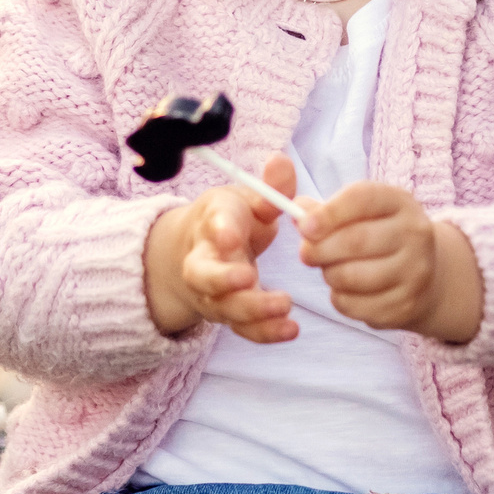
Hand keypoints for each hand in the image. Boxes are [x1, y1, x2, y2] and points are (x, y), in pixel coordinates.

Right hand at [144, 154, 298, 342]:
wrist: (202, 253)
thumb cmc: (232, 220)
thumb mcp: (249, 198)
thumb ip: (270, 187)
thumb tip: (281, 161)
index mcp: (212, 223)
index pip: (212, 225)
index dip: (220, 230)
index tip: (232, 235)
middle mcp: (205, 261)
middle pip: (203, 275)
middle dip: (223, 279)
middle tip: (248, 278)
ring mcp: (214, 293)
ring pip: (224, 307)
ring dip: (252, 310)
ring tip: (284, 305)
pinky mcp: (230, 315)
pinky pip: (243, 329)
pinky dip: (265, 333)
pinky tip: (291, 329)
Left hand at [302, 182, 484, 342]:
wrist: (426, 274)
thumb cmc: (378, 236)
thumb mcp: (359, 214)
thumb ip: (324, 210)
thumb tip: (295, 211)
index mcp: (400, 202)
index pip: (363, 198)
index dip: (329, 213)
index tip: (304, 227)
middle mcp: (415, 233)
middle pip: (355, 241)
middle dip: (320, 249)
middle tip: (305, 254)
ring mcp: (415, 272)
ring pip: (352, 277)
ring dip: (329, 275)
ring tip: (330, 270)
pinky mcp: (406, 305)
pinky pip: (355, 305)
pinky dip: (340, 299)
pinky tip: (347, 290)